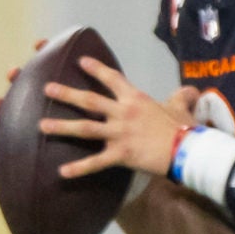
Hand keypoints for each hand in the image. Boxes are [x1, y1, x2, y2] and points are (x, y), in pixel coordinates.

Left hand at [44, 59, 196, 180]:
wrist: (188, 151)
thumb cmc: (186, 129)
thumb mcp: (182, 108)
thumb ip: (182, 97)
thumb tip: (193, 90)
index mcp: (136, 99)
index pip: (113, 78)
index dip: (96, 69)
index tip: (80, 61)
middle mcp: (123, 113)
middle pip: (89, 100)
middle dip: (66, 93)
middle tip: (46, 88)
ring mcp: (119, 134)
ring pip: (85, 128)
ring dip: (62, 127)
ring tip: (42, 125)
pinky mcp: (121, 155)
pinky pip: (96, 163)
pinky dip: (79, 168)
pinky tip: (61, 172)